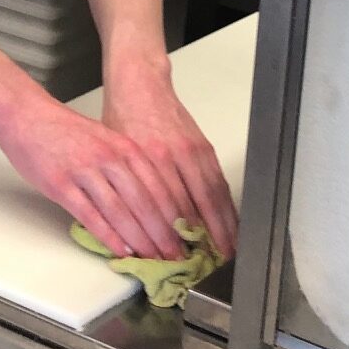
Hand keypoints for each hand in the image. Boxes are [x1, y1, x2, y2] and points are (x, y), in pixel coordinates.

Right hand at [0, 99, 197, 259]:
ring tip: (154, 258)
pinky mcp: (61, 185)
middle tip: (177, 256)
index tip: (188, 236)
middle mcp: (110, 158)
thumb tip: (150, 202)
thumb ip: (128, 166)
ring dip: (140, 239)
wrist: (27, 115)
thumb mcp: (107, 139)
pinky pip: (90, 216)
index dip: (176, 216)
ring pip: (121, 212)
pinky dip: (108, 236)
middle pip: (145, 202)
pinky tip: (121, 250)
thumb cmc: (66, 130)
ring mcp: (85, 171)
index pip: (160, 186)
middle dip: (164, 234)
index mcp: (125, 147)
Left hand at [101, 57, 237, 259]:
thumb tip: (133, 226)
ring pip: (212, 194)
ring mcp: (194, 150)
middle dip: (206, 238)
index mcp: (151, 159)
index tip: (181, 260)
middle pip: (195, 205)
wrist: (139, 84)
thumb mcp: (118, 155)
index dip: (176, 237)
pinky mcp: (204, 147)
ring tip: (230, 250)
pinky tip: (230, 221)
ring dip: (223, 225)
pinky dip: (226, 204)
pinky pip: (218, 180)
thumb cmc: (122, 119)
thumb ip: (129, 188)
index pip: (167, 207)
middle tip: (214, 264)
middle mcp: (175, 156)